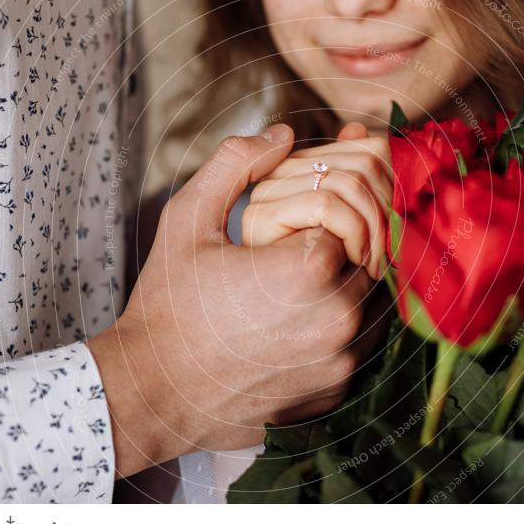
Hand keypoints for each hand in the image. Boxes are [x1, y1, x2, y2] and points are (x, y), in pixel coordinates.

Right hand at [88, 124, 384, 477]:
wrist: (154, 392)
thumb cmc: (168, 304)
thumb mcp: (187, 219)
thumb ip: (236, 163)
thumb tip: (282, 132)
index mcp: (309, 270)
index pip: (347, 215)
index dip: (315, 215)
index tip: (282, 228)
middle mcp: (338, 318)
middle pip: (366, 255)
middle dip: (335, 245)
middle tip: (289, 254)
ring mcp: (341, 360)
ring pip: (370, 298)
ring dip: (343, 283)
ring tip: (293, 288)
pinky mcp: (337, 391)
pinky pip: (360, 343)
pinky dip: (339, 326)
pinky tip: (296, 323)